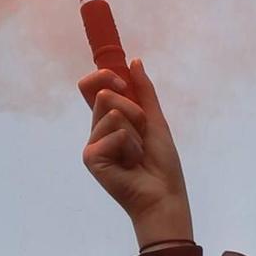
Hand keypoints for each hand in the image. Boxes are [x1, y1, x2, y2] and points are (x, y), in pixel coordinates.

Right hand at [79, 60, 193, 248]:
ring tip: (138, 155)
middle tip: (143, 134)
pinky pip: (114, 134)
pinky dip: (131, 147)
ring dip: (136, 132)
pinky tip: (131, 165)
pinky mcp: (91, 158)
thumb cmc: (161, 164)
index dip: (104, 76)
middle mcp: (97, 130)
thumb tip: (134, 61)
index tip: (123, 84)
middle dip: (134, 111)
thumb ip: (145, 92)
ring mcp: (92, 144)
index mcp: (109, 120)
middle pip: (105, 95)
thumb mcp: (156, 121)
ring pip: (113, 113)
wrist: (164, 194)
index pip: (92, 87)